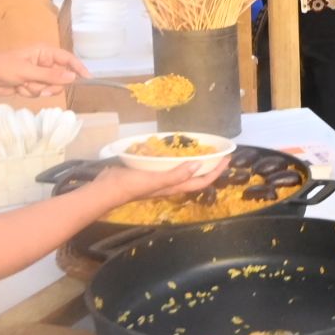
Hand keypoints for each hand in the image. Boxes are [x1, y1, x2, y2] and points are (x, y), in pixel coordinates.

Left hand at [0, 45, 89, 97]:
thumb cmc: (3, 67)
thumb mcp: (27, 72)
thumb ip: (50, 76)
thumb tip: (72, 78)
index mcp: (44, 52)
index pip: (67, 59)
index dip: (78, 68)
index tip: (88, 78)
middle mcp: (44, 62)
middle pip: (60, 77)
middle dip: (49, 85)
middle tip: (38, 85)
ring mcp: (37, 74)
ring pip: (50, 87)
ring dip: (37, 90)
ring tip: (22, 85)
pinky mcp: (31, 84)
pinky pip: (39, 92)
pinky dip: (29, 93)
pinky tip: (18, 88)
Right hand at [91, 158, 226, 205]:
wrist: (106, 188)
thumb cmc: (132, 185)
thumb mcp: (156, 180)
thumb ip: (176, 174)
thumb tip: (199, 165)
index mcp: (174, 186)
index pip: (201, 181)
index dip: (216, 172)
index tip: (227, 159)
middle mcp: (169, 183)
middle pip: (194, 176)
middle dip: (208, 166)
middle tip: (217, 152)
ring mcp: (159, 178)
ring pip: (181, 169)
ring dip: (192, 160)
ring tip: (200, 147)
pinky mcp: (148, 172)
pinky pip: (166, 163)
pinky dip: (172, 156)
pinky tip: (170, 147)